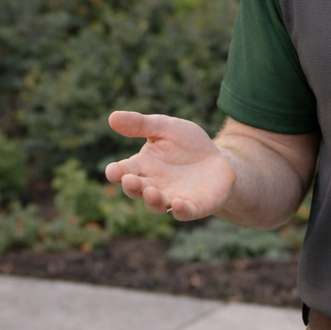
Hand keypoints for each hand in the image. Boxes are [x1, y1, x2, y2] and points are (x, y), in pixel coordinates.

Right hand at [105, 111, 235, 220]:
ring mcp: (172, 198)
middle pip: (136, 190)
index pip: (124, 171)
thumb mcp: (165, 128)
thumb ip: (140, 124)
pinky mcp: (194, 206)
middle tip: (129, 180)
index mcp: (143, 166)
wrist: (218, 159)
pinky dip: (180, 210)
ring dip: (152, 200)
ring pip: (157, 204)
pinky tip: (177, 204)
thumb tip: (111, 117)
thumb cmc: (187, 144)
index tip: (113, 171)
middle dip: (132, 187)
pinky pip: (184, 212)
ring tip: (150, 192)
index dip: (116, 172)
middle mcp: (153, 185)